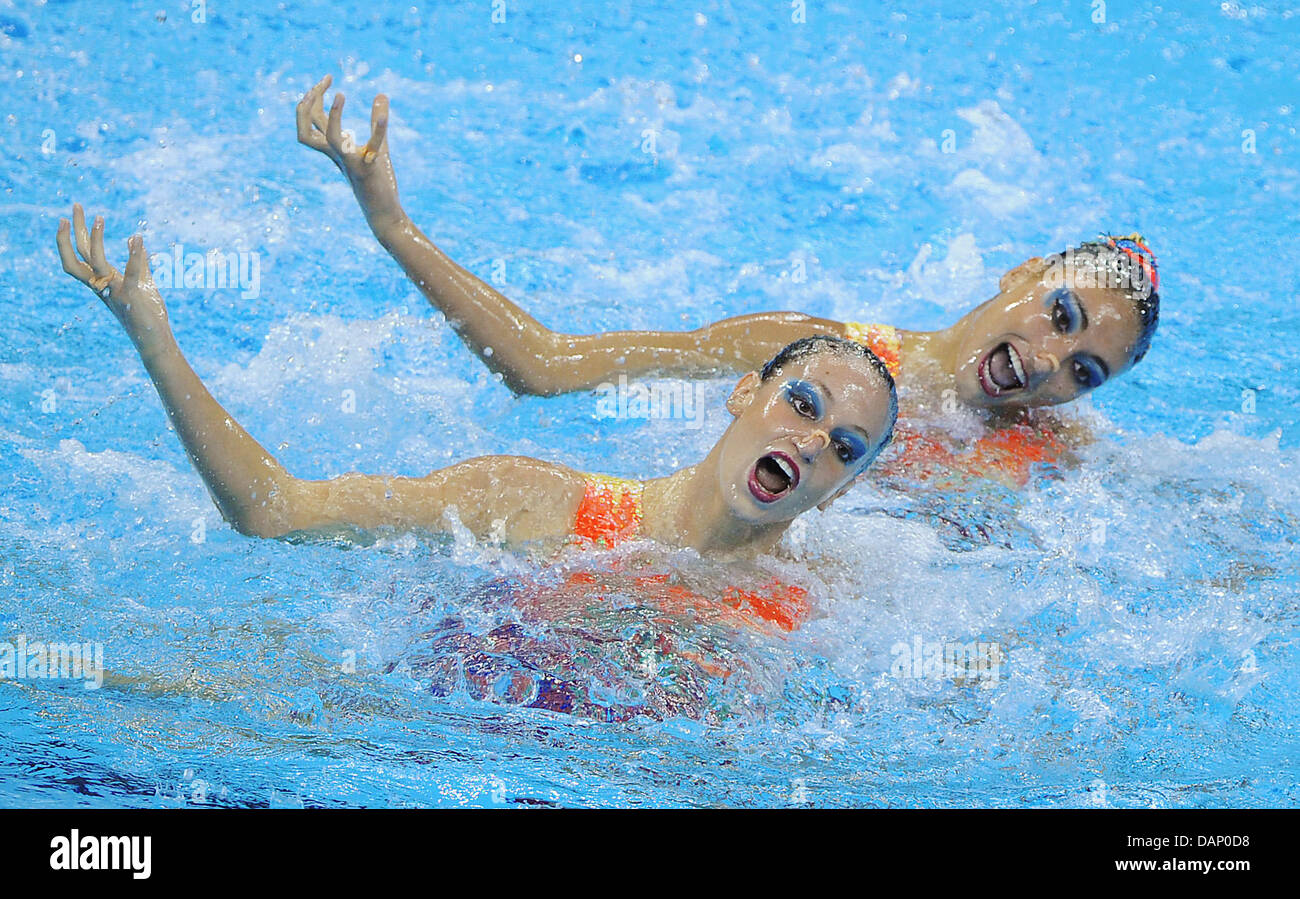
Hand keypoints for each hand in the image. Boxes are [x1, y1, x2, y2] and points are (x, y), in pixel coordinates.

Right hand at [57, 205, 168, 337]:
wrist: (153, 339)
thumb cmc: (146, 312)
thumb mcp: (142, 283)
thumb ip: (138, 263)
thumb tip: (134, 240)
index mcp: (101, 281)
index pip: (80, 255)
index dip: (72, 235)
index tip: (68, 215)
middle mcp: (102, 285)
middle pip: (79, 255)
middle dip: (73, 230)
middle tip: (75, 206)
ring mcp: (114, 290)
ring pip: (95, 262)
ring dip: (96, 238)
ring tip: (100, 218)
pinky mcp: (132, 295)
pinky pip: (131, 272)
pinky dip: (134, 255)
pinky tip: (137, 238)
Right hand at [296, 74, 402, 224]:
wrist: (383, 211)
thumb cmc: (377, 181)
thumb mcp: (378, 146)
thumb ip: (377, 122)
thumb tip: (381, 94)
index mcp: (333, 147)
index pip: (310, 118)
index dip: (313, 96)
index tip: (328, 79)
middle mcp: (335, 154)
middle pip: (306, 126)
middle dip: (309, 101)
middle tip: (326, 83)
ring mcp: (349, 162)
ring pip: (329, 138)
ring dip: (334, 115)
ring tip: (340, 94)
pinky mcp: (367, 170)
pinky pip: (370, 149)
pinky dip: (377, 131)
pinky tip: (384, 116)